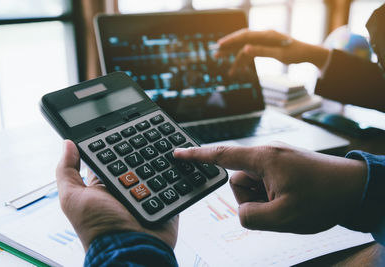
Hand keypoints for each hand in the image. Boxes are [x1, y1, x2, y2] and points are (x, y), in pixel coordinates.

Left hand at [56, 140, 177, 250]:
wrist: (131, 250)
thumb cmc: (99, 229)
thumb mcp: (73, 199)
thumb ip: (67, 171)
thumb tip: (67, 143)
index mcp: (103, 185)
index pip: (108, 157)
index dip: (113, 143)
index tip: (120, 125)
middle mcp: (124, 188)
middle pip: (133, 160)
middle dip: (139, 148)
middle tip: (147, 131)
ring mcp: (145, 193)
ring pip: (153, 168)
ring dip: (158, 158)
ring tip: (164, 143)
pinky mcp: (164, 200)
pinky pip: (171, 182)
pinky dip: (174, 172)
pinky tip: (177, 159)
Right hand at [174, 143, 366, 233]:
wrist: (356, 188)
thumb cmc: (323, 199)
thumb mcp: (283, 217)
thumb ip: (251, 217)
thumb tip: (242, 212)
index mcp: (262, 159)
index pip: (220, 155)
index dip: (196, 156)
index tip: (177, 153)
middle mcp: (267, 155)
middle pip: (238, 179)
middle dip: (250, 198)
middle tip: (277, 205)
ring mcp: (277, 159)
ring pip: (252, 184)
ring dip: (263, 199)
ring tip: (289, 203)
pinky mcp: (285, 166)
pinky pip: (266, 182)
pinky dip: (272, 195)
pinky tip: (292, 200)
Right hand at [216, 29, 329, 74]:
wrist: (308, 53)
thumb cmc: (296, 53)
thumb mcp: (279, 55)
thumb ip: (261, 51)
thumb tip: (244, 49)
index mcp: (266, 35)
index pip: (244, 36)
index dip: (231, 40)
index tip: (220, 44)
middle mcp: (263, 36)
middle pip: (241, 41)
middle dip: (228, 48)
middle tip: (215, 54)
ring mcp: (264, 42)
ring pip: (244, 49)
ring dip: (234, 58)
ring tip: (224, 67)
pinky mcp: (265, 47)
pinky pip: (251, 54)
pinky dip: (244, 62)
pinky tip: (237, 70)